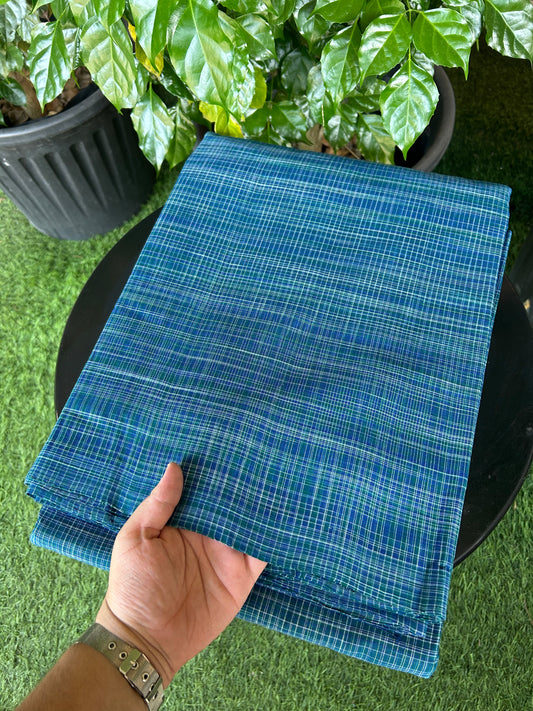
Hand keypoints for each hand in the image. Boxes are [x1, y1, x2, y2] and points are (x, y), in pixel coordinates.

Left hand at [96, 462, 266, 686]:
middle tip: (267, 452)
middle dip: (246, 481)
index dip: (216, 469)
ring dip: (265, 504)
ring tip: (284, 475)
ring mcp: (227, 552)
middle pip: (233, 500)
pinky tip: (288, 516)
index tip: (233, 443)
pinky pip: (264, 551)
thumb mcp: (134, 540)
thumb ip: (157, 505)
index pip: (204, 488)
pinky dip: (276, 536)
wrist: (146, 640)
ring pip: (252, 521)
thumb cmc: (133, 587)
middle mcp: (209, 532)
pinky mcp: (243, 575)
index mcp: (183, 519)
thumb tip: (175, 466)